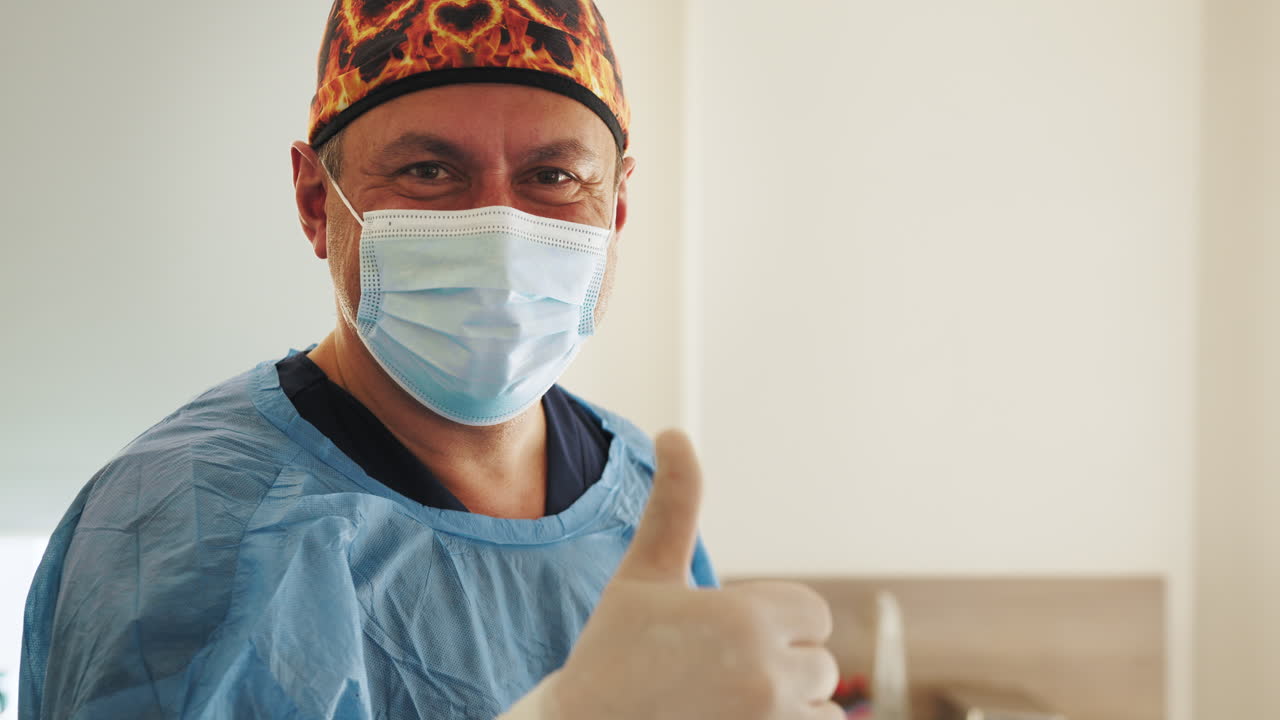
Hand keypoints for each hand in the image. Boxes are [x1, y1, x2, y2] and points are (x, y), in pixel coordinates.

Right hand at [548, 430, 842, 719]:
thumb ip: (673, 505)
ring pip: (821, 711)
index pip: (814, 613)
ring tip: (724, 707)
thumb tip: (674, 432)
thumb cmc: (613, 652)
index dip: (778, 623)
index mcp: (744, 619)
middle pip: (820, 666)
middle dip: (781, 669)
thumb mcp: (643, 575)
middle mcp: (767, 675)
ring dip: (787, 710)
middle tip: (717, 678)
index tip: (731, 637)